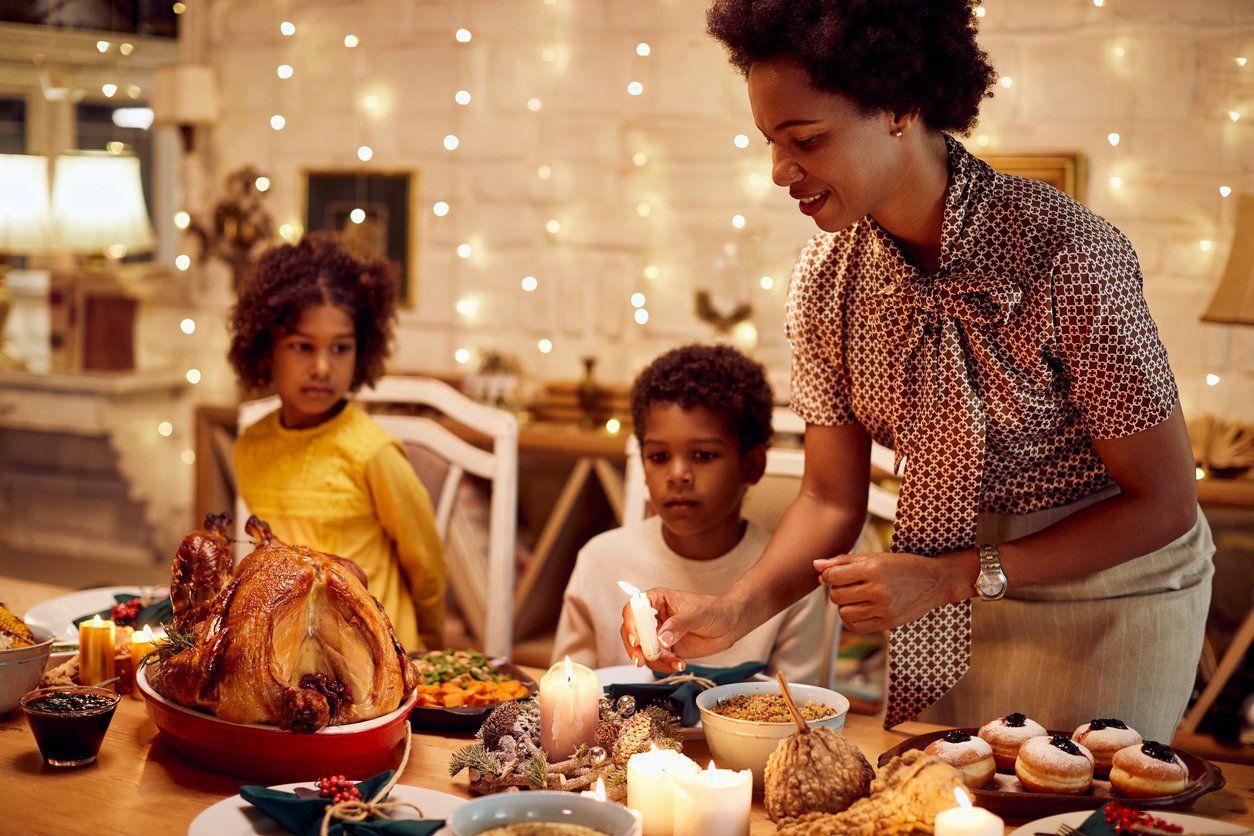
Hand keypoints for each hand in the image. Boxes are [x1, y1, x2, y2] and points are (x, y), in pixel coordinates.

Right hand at [619, 587, 742, 672]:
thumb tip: (661, 638)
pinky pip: (657, 660)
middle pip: (632, 632)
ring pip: (644, 650)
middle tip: (641, 661)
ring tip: (676, 662)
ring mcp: (658, 634)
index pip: (633, 609)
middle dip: (635, 649)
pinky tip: (680, 664)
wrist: (730, 625)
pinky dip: (665, 665)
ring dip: (655, 660)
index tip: (636, 641)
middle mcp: (654, 616)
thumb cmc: (714, 610)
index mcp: (657, 600)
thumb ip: (678, 625)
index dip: (631, 625)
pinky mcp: (666, 649)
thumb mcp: (697, 614)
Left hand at [815, 551, 961, 632]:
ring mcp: (884, 609)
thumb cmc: (901, 566)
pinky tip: (859, 609)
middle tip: (849, 584)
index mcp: (873, 569)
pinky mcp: (888, 623)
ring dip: (844, 605)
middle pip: (836, 596)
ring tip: (856, 596)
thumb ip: (843, 561)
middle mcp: (878, 590)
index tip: (835, 574)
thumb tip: (815, 565)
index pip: (832, 577)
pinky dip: (851, 619)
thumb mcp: (874, 558)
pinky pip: (855, 626)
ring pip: (843, 612)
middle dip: (837, 589)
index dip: (828, 576)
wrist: (935, 581)